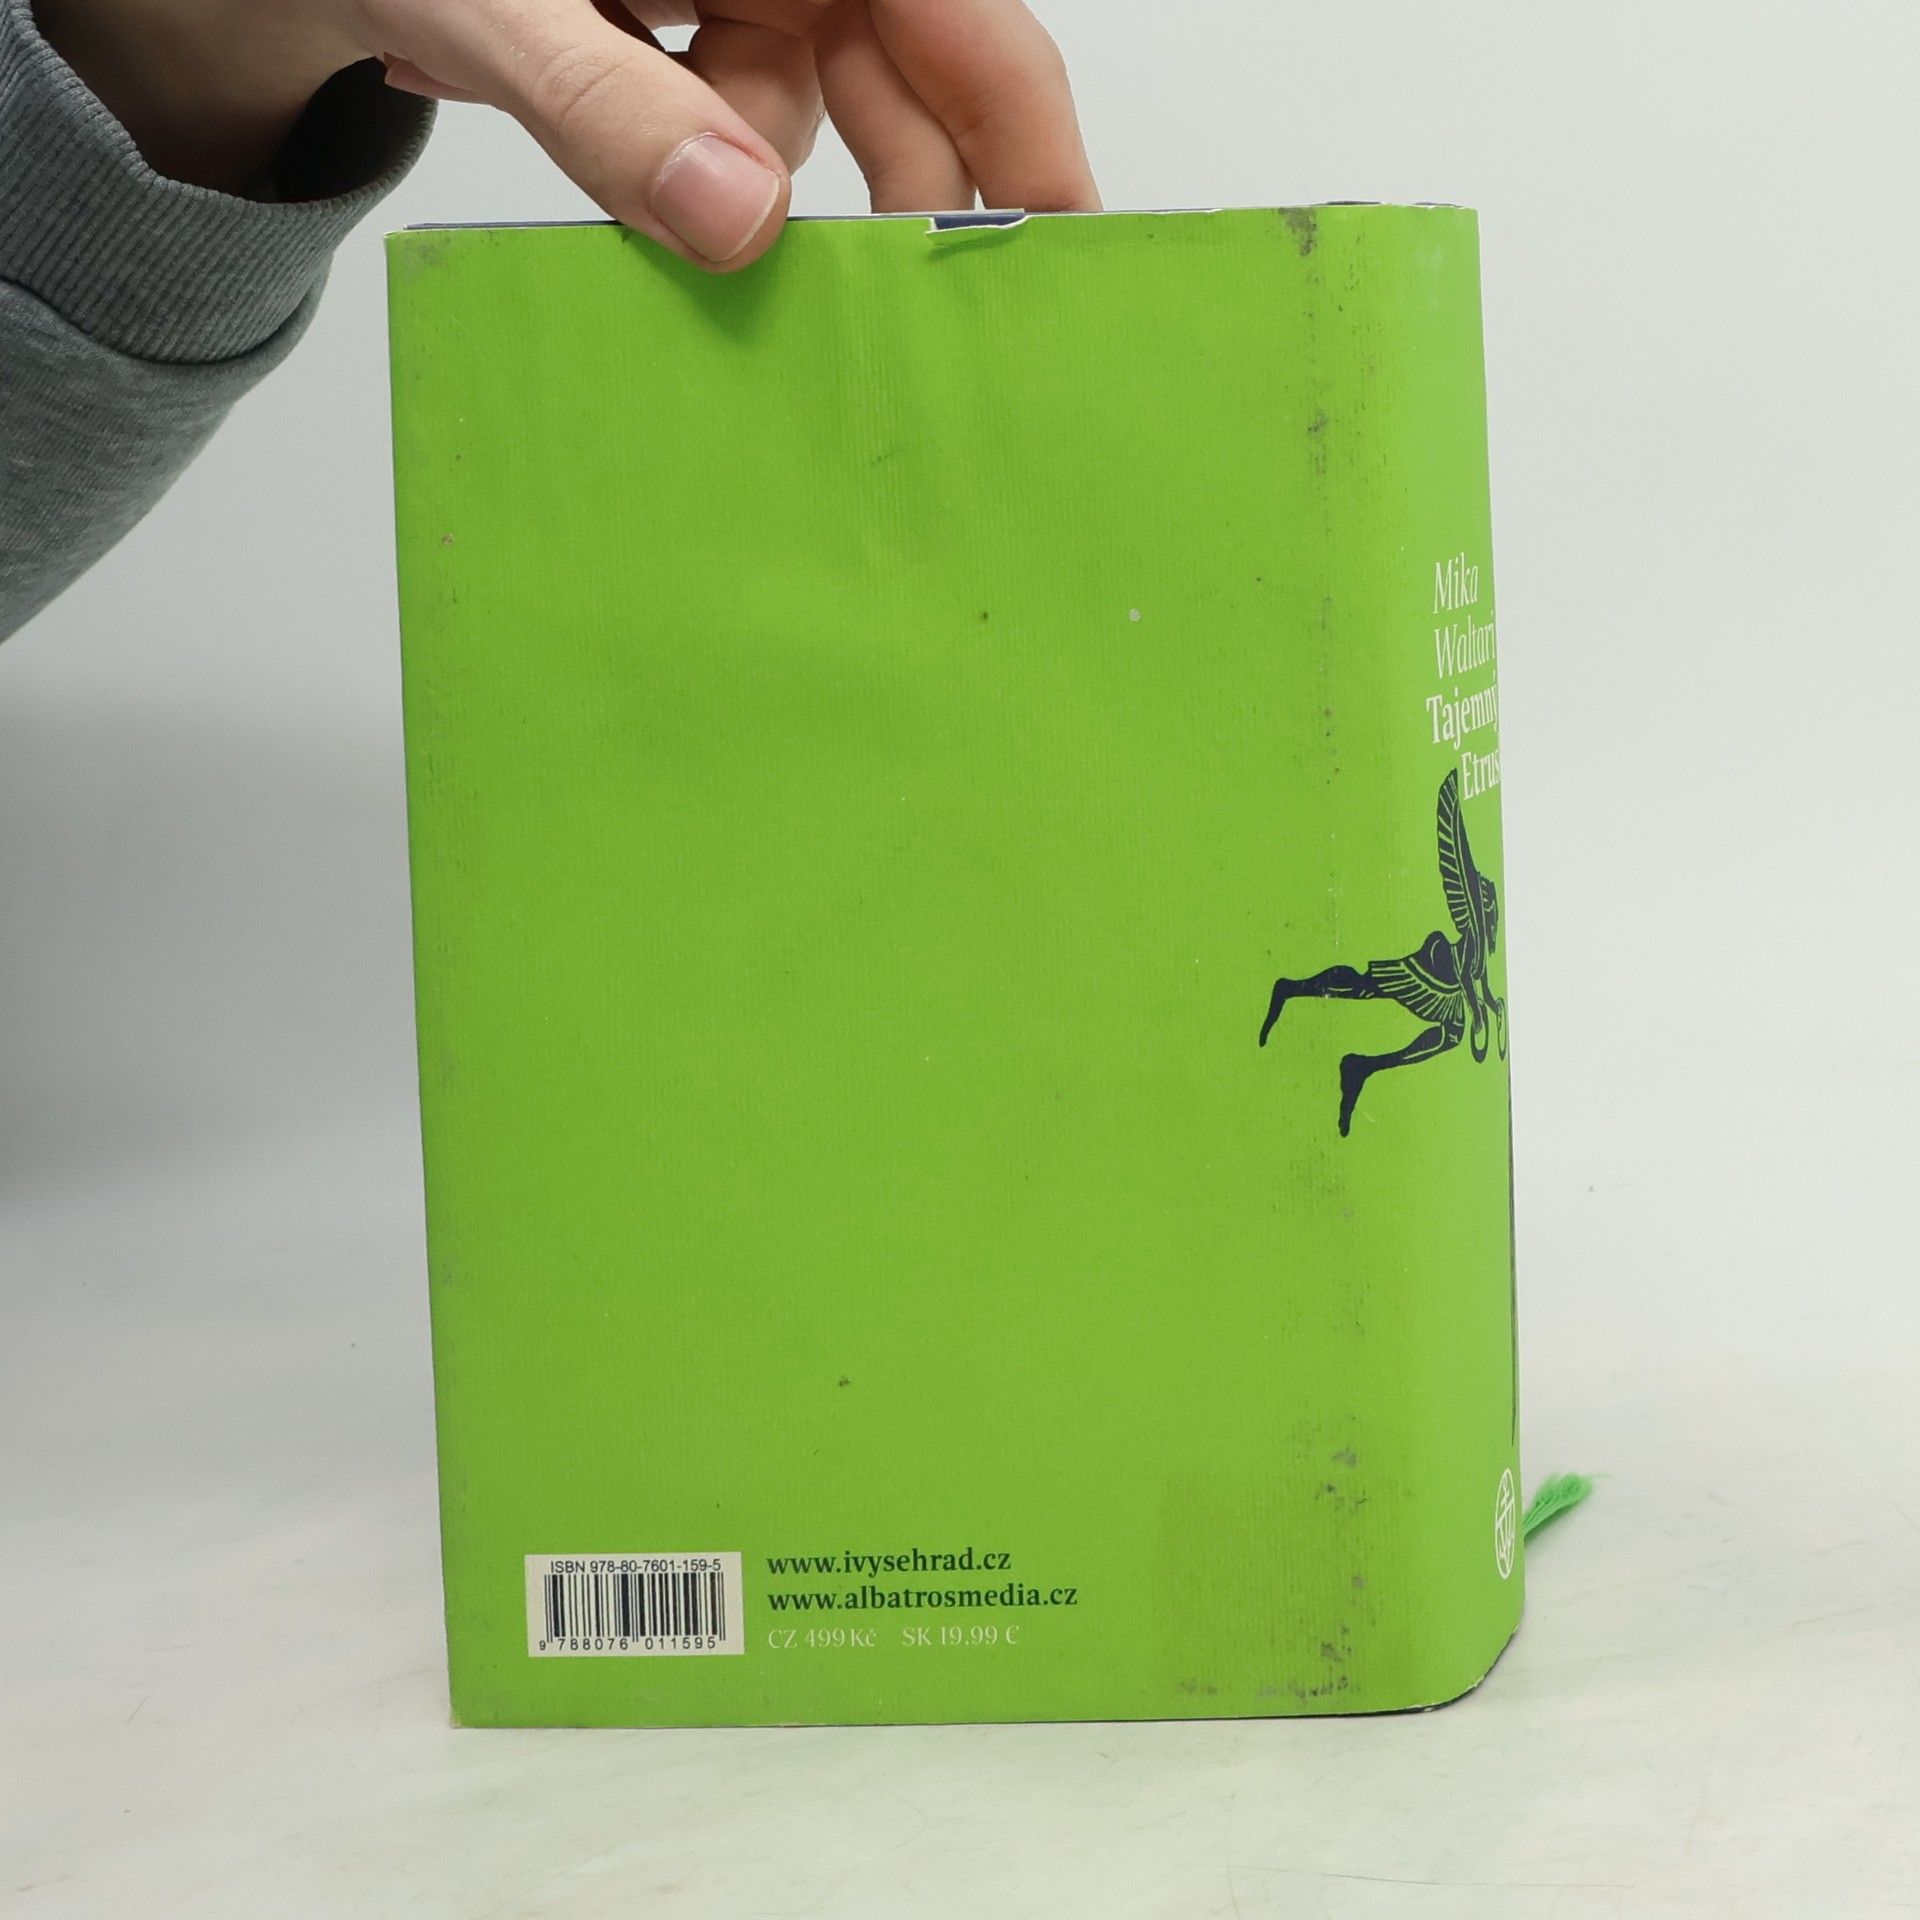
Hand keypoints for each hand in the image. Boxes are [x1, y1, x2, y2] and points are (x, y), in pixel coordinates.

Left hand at [35, 0, 1100, 268]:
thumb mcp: (495, 6)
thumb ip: (607, 103)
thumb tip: (736, 226)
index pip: (969, 26)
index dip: (1032, 142)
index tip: (1065, 255)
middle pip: (912, 91)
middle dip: (893, 212)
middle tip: (892, 338)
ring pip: (813, 134)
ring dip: (757, 208)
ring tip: (677, 237)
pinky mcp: (694, 45)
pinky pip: (739, 143)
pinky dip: (701, 193)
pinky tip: (642, 200)